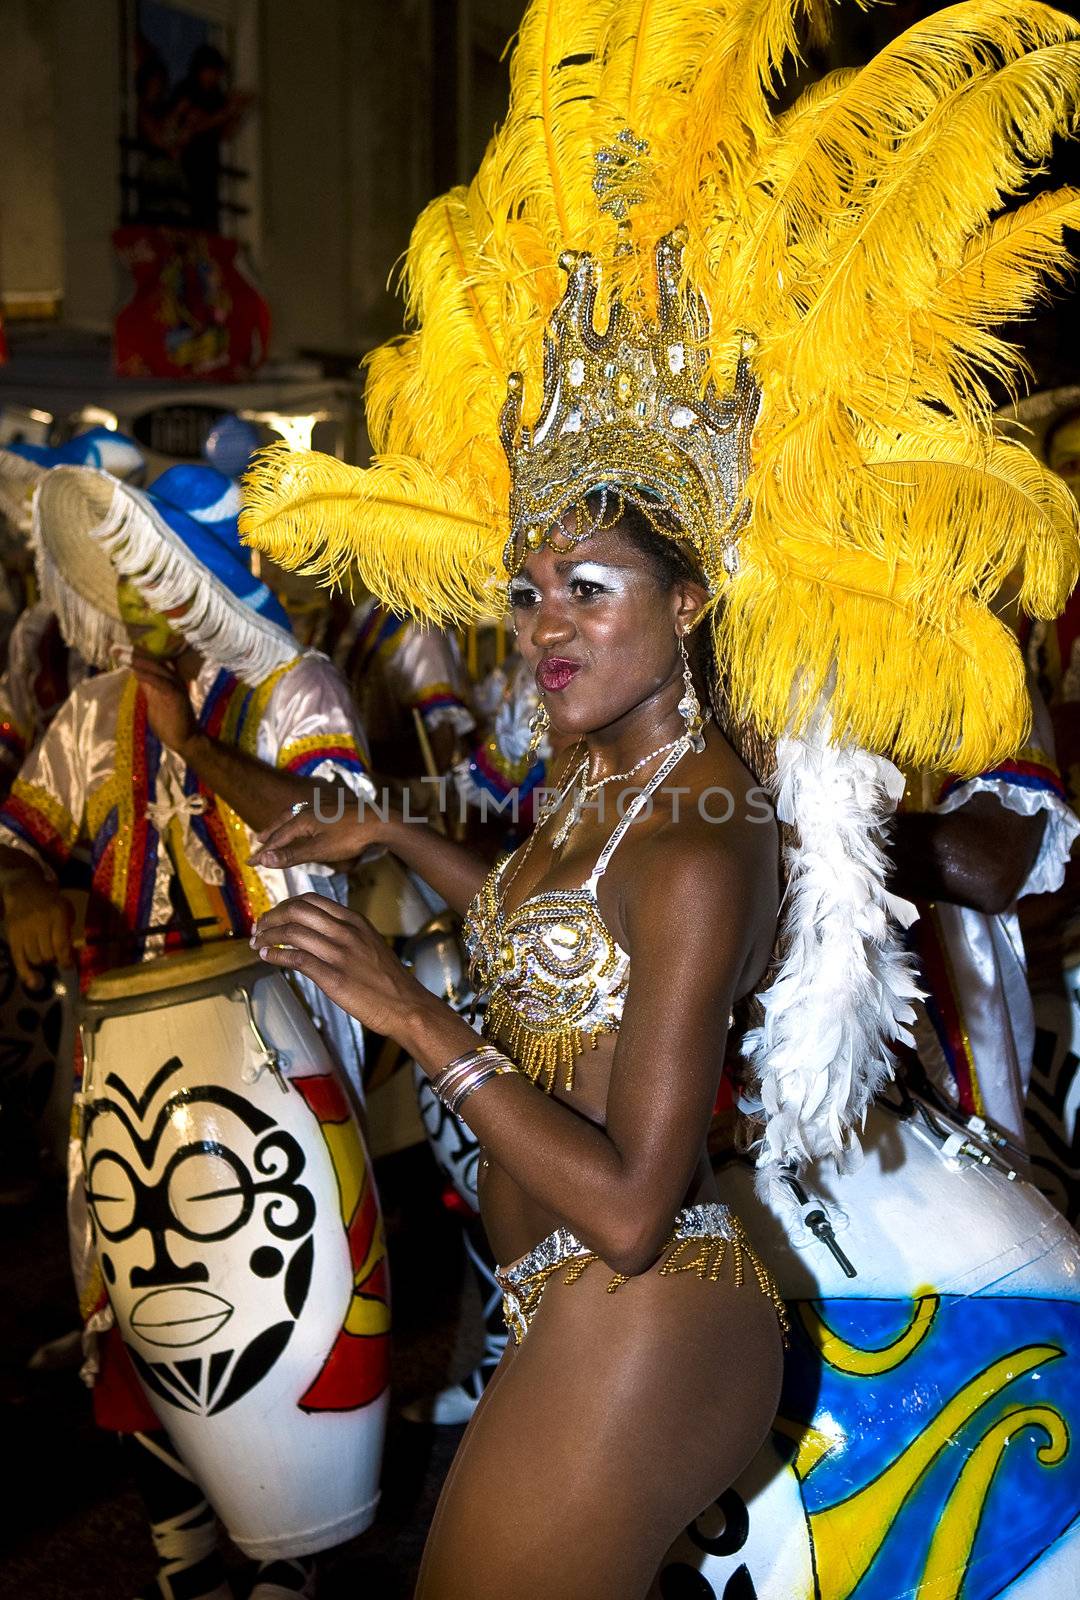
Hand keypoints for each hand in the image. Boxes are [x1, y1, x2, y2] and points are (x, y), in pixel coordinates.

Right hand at [4, 876, 74, 988]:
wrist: (25, 891)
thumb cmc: (50, 904)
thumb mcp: (65, 911)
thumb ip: (68, 932)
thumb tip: (71, 957)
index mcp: (56, 914)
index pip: (61, 944)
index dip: (66, 960)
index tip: (68, 966)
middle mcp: (38, 922)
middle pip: (47, 953)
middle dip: (54, 959)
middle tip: (55, 955)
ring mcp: (23, 930)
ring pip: (34, 958)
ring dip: (42, 962)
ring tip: (44, 955)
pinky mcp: (12, 936)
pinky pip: (18, 959)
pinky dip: (26, 973)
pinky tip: (33, 982)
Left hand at [131, 652, 198, 755]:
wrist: (186, 739)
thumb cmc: (170, 723)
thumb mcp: (156, 702)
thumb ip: (150, 688)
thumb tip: (138, 676)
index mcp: (170, 680)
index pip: (154, 662)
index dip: (139, 654)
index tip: (122, 649)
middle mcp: (174, 679)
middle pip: (155, 661)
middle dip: (136, 654)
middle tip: (117, 648)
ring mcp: (176, 686)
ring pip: (157, 668)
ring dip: (140, 661)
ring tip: (124, 654)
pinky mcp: (176, 695)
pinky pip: (160, 682)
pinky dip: (148, 675)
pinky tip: (136, 670)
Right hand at [248, 794, 388, 870]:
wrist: (379, 821)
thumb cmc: (350, 838)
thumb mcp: (319, 851)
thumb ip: (292, 856)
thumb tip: (264, 859)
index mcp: (302, 820)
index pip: (277, 839)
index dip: (263, 853)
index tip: (250, 863)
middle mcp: (309, 810)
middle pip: (284, 822)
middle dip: (271, 833)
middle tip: (258, 842)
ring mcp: (323, 807)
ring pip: (296, 816)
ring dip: (284, 824)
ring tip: (278, 830)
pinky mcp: (334, 808)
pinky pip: (309, 813)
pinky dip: (300, 820)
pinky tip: (307, 824)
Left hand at [251, 892, 424, 1036]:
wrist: (406, 1005)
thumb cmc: (387, 979)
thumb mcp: (369, 943)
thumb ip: (343, 933)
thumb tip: (312, 933)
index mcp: (354, 920)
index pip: (311, 900)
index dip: (285, 905)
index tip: (274, 916)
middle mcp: (346, 931)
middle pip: (297, 910)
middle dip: (271, 917)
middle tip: (259, 928)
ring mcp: (340, 953)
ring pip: (292, 932)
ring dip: (268, 936)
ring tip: (258, 944)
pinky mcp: (333, 977)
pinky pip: (296, 959)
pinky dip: (276, 955)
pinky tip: (268, 957)